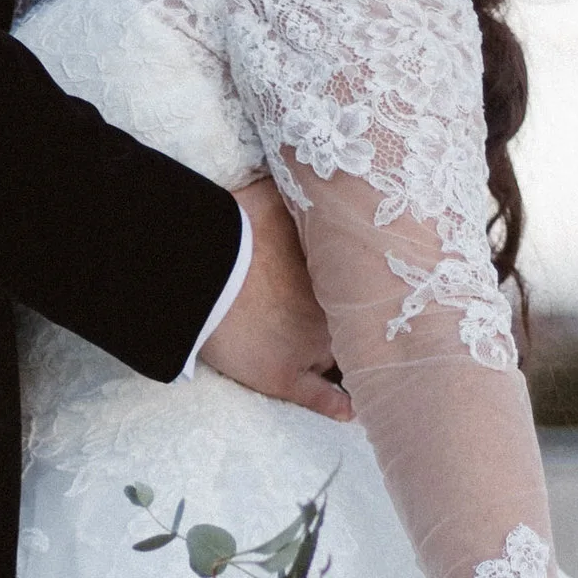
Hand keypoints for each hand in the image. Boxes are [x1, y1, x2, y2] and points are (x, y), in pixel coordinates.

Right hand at [197, 177, 354, 421]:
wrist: (196, 271)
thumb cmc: (233, 228)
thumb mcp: (272, 196)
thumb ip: (298, 188)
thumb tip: (310, 164)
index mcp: (332, 273)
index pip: (364, 283)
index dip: (367, 285)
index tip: (375, 283)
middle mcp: (331, 311)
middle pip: (360, 320)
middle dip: (367, 320)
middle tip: (381, 325)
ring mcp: (310, 347)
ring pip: (347, 358)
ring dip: (357, 359)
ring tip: (378, 368)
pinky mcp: (283, 376)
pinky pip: (321, 398)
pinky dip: (339, 407)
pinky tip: (354, 414)